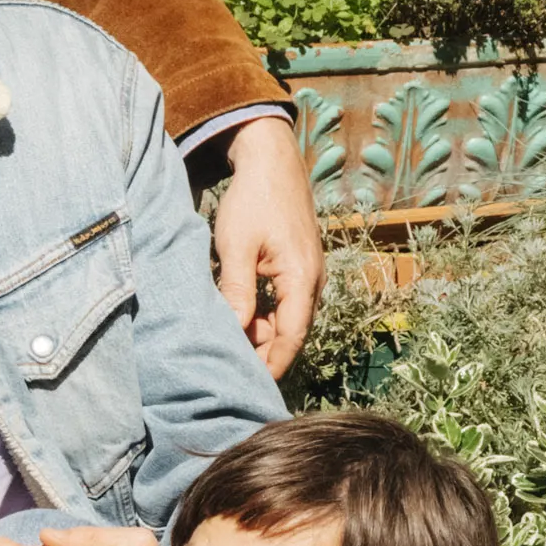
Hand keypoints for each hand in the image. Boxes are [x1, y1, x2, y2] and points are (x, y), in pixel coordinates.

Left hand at [209, 114, 320, 375]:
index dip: (272, 364)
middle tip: (232, 369)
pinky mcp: (301, 267)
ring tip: (232, 342)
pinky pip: (287, 303)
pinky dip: (267, 316)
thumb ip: (237, 291)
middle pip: (292, 332)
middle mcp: (313, 281)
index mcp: (302, 278)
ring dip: (264, 334)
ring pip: (289, 319)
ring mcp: (310, 274)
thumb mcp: (236, 246)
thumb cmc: (253, 199)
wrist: (271, 160)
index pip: (291, 337)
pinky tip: (243, 318)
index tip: (251, 386)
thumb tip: (235, 331)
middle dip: (265, 353)